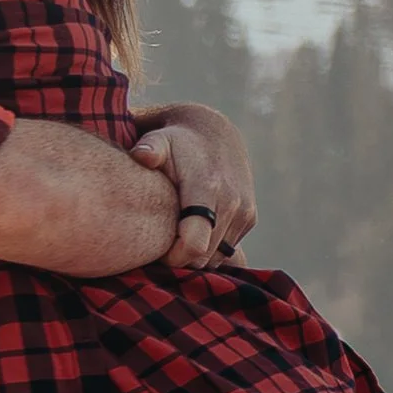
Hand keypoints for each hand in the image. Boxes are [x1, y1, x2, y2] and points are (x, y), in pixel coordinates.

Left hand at [131, 102, 256, 273]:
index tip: (155, 249)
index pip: (194, 246)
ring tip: (176, 234)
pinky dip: (209, 247)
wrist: (214, 133)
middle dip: (180, 258)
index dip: (172, 257)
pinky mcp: (250, 218)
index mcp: (208, 189)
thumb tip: (142, 155)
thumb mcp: (159, 140)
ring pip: (215, 258)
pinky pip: (226, 250)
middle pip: (202, 258)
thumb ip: (149, 149)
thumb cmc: (176, 143)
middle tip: (160, 242)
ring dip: (194, 255)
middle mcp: (232, 203)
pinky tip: (192, 229)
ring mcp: (244, 212)